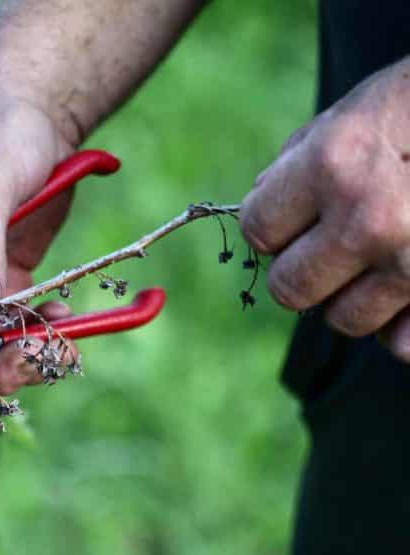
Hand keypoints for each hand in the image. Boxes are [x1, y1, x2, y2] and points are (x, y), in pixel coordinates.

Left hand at [241, 58, 409, 358]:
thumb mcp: (355, 113)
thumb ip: (299, 163)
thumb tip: (260, 206)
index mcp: (333, 164)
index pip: (257, 230)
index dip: (272, 225)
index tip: (294, 217)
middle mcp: (368, 219)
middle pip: (290, 289)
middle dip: (304, 270)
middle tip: (334, 246)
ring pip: (344, 319)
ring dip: (355, 296)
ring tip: (386, 256)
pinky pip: (401, 343)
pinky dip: (402, 324)